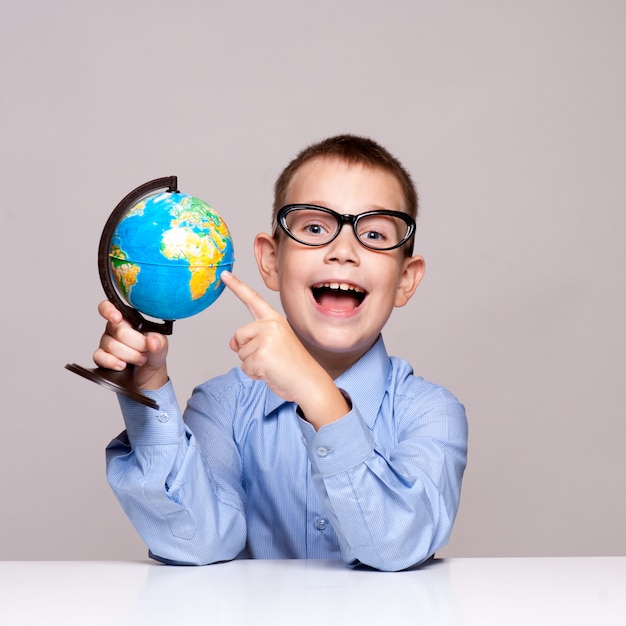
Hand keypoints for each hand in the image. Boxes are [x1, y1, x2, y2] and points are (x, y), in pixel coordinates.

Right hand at [94, 300, 168, 389]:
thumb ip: (160, 343)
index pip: (110, 307)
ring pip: (110, 345)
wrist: (149, 375)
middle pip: (118, 330)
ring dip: (129, 355)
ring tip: (140, 359)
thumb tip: (152, 340)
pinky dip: (113, 362)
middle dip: (136, 344)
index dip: (109, 310)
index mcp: (129, 319)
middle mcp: (115, 329)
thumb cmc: (153, 355)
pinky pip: (100, 357)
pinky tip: (123, 365)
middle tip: (145, 350)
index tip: (117, 318)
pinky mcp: (102, 357)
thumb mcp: (162, 348)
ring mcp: (107, 342)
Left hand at [221, 271, 348, 428]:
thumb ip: (253, 338)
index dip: (237, 286)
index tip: (224, 274)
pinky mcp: (261, 355)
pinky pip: (245, 366)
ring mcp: (266, 339)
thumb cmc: (292, 365)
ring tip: (272, 365)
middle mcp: (270, 325)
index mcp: (274, 319)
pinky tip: (270, 373)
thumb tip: (233, 343)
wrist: (308, 381)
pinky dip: (254, 374)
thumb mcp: (272, 345)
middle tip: (270, 358)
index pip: (253, 299)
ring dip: (252, 364)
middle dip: (247, 350)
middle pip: (239, 335)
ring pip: (241, 352)